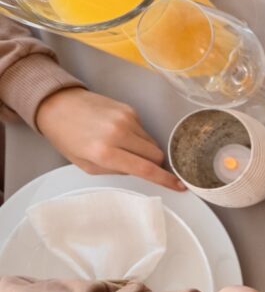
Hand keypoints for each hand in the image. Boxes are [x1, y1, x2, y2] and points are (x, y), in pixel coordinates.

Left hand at [34, 88, 182, 189]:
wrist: (57, 104)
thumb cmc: (67, 138)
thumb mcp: (85, 165)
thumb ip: (115, 170)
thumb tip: (139, 169)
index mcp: (104, 152)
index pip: (145, 169)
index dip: (165, 180)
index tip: (180, 187)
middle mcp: (119, 134)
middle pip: (156, 155)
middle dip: (154, 164)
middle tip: (140, 164)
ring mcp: (126, 119)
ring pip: (153, 142)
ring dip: (145, 150)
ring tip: (125, 147)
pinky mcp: (129, 109)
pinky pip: (144, 130)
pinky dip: (137, 136)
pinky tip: (120, 133)